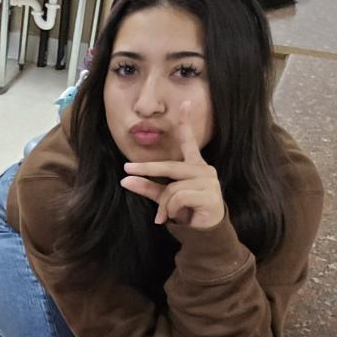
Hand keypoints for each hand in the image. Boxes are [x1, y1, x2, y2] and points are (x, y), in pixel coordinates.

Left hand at [119, 106, 224, 227]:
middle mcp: (204, 170)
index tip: (184, 103)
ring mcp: (210, 182)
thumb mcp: (163, 197)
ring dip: (164, 204)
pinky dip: (171, 209)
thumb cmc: (185, 211)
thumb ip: (146, 187)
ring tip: (165, 215)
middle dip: (147, 168)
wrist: (203, 233)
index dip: (185, 123)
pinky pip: (180, 197)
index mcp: (194, 166)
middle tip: (127, 171)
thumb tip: (125, 180)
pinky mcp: (211, 196)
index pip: (189, 142)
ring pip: (173, 187)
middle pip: (170, 166)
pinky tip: (175, 216)